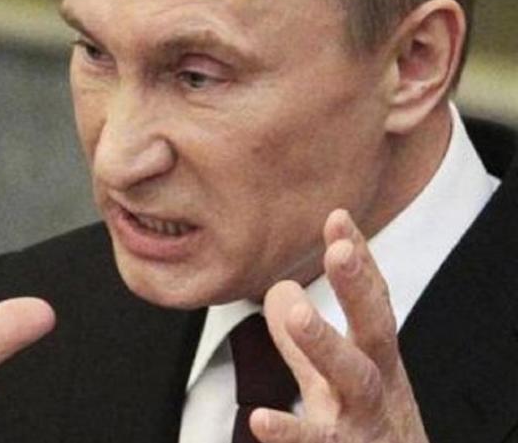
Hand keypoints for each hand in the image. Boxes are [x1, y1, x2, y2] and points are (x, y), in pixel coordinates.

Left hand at [253, 210, 428, 442]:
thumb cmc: (368, 432)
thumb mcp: (339, 381)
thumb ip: (306, 342)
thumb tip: (281, 289)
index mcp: (375, 361)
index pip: (372, 302)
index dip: (360, 262)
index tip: (338, 217)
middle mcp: (376, 387)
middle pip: (374, 331)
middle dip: (358, 290)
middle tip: (338, 251)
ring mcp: (363, 424)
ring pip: (353, 381)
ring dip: (327, 345)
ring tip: (299, 316)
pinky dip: (290, 435)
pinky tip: (260, 419)